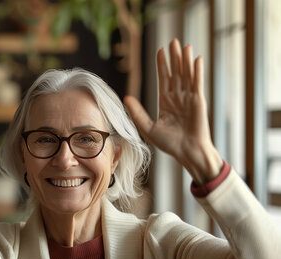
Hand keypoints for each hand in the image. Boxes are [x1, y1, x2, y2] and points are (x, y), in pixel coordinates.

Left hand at [124, 39, 222, 183]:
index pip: (164, 79)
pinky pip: (197, 83)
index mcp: (166, 102)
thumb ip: (137, 112)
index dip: (162, 65)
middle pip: (176, 72)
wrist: (187, 152)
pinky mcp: (199, 101)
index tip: (160, 50)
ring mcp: (189, 98)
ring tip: (184, 45)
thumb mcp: (148, 127)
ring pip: (186, 74)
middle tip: (172, 40)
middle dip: (174, 57)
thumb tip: (126, 97)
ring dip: (185, 60)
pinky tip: (196, 59)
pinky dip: (196, 71)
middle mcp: (178, 98)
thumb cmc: (170, 143)